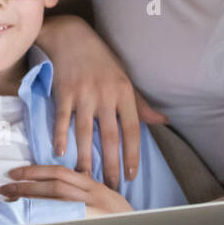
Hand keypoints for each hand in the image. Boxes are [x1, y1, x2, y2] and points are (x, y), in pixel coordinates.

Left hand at [0, 164, 133, 215]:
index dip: (35, 171)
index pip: (61, 173)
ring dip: (31, 198)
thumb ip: (84, 192)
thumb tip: (56, 189)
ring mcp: (95, 210)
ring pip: (58, 198)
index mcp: (95, 187)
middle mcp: (94, 195)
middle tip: (4, 187)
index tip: (15, 173)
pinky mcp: (94, 223)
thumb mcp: (107, 201)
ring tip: (10, 200)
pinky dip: (47, 215)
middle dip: (26, 184)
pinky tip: (30, 217)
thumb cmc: (124, 221)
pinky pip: (66, 217)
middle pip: (54, 184)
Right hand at [35, 15, 167, 190]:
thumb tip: (163, 122)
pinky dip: (60, 136)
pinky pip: (62, 119)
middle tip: (111, 186)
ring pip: (85, 132)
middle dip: (111, 164)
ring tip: (86, 177)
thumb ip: (140, 105)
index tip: (131, 175)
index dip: (132, 155)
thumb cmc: (101, 61)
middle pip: (109, 136)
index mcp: (123, 93)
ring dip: (85, 157)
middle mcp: (105, 95)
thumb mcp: (124, 80)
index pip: (131, 130)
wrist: (72, 38)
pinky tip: (60, 153)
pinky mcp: (63, 92)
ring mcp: (83, 94)